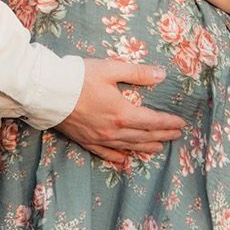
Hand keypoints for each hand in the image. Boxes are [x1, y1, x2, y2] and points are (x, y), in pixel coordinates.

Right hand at [57, 57, 184, 168]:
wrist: (47, 92)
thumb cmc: (78, 77)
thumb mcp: (110, 69)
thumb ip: (137, 73)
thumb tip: (161, 74)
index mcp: (122, 112)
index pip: (152, 120)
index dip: (168, 123)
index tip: (181, 124)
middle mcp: (113, 130)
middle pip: (143, 136)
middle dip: (162, 135)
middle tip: (175, 136)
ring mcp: (99, 138)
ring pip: (128, 146)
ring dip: (145, 147)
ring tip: (158, 148)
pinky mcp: (86, 141)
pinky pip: (105, 153)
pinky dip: (117, 157)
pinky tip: (124, 160)